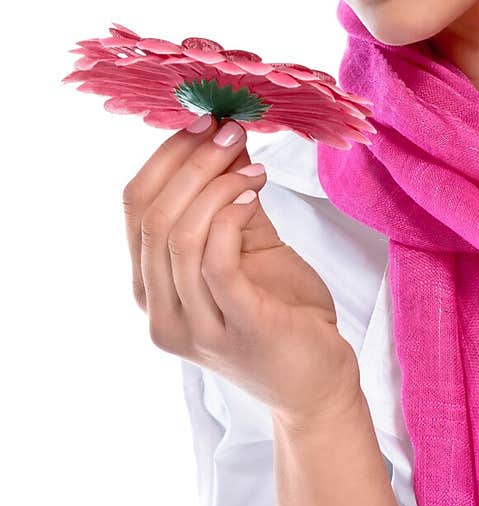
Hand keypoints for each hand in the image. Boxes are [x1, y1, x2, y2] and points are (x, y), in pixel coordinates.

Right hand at [122, 116, 362, 430]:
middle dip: (191, 163)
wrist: (316, 383)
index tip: (203, 121)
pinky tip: (251, 195)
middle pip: (153, 218)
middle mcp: (159, 312)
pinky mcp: (237, 329)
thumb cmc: (281, 313)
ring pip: (179, 236)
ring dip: (215, 185)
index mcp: (150, 287)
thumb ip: (228, 198)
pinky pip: (216, 261)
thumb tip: (226, 137)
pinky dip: (229, 217)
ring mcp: (195, 327)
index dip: (165, 157)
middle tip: (230, 134)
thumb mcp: (248, 245)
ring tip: (250, 164)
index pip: (134, 208)